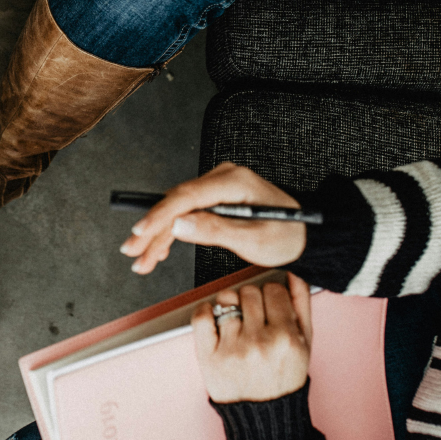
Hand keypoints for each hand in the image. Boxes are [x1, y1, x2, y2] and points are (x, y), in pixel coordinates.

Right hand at [120, 162, 305, 273]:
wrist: (307, 233)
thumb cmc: (288, 235)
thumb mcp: (254, 239)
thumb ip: (215, 230)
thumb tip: (179, 226)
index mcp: (234, 182)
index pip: (187, 196)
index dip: (160, 215)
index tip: (141, 232)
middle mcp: (222, 179)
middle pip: (176, 203)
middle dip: (152, 230)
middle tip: (133, 251)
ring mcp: (217, 188)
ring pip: (177, 211)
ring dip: (158, 236)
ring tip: (142, 260)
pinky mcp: (215, 199)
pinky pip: (186, 214)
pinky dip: (171, 234)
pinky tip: (157, 250)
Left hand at [192, 273, 312, 402]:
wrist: (263, 415)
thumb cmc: (284, 377)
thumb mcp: (304, 344)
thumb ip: (301, 304)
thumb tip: (294, 271)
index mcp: (286, 338)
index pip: (274, 289)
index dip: (272, 295)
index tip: (271, 307)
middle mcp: (259, 343)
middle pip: (250, 291)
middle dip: (253, 300)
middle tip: (256, 318)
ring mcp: (232, 349)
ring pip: (226, 298)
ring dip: (232, 305)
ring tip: (239, 322)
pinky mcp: (209, 356)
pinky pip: (201, 315)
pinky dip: (206, 310)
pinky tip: (216, 319)